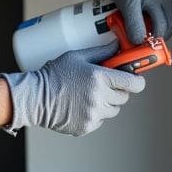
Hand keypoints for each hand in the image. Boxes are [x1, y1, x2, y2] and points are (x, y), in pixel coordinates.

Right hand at [0, 42, 145, 135]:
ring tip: (90, 94)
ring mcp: (94, 114)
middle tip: (104, 83)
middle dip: (118, 89)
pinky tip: (81, 105)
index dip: (137, 81)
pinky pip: (101, 120)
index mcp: (100, 78)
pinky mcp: (87, 126)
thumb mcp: (77, 57)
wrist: (35, 98)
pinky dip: (96, 113)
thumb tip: (118, 45)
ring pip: (114, 110)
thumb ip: (101, 52)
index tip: (134, 79)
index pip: (134, 84)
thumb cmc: (54, 75)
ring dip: (108, 103)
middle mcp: (100, 98)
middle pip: (124, 97)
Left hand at [91, 0, 171, 44]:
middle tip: (148, 41)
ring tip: (156, 34)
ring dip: (169, 30)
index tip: (142, 44)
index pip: (161, 27)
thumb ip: (133, 23)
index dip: (152, 39)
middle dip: (160, 36)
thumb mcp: (125, 4)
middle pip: (171, 25)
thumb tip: (139, 41)